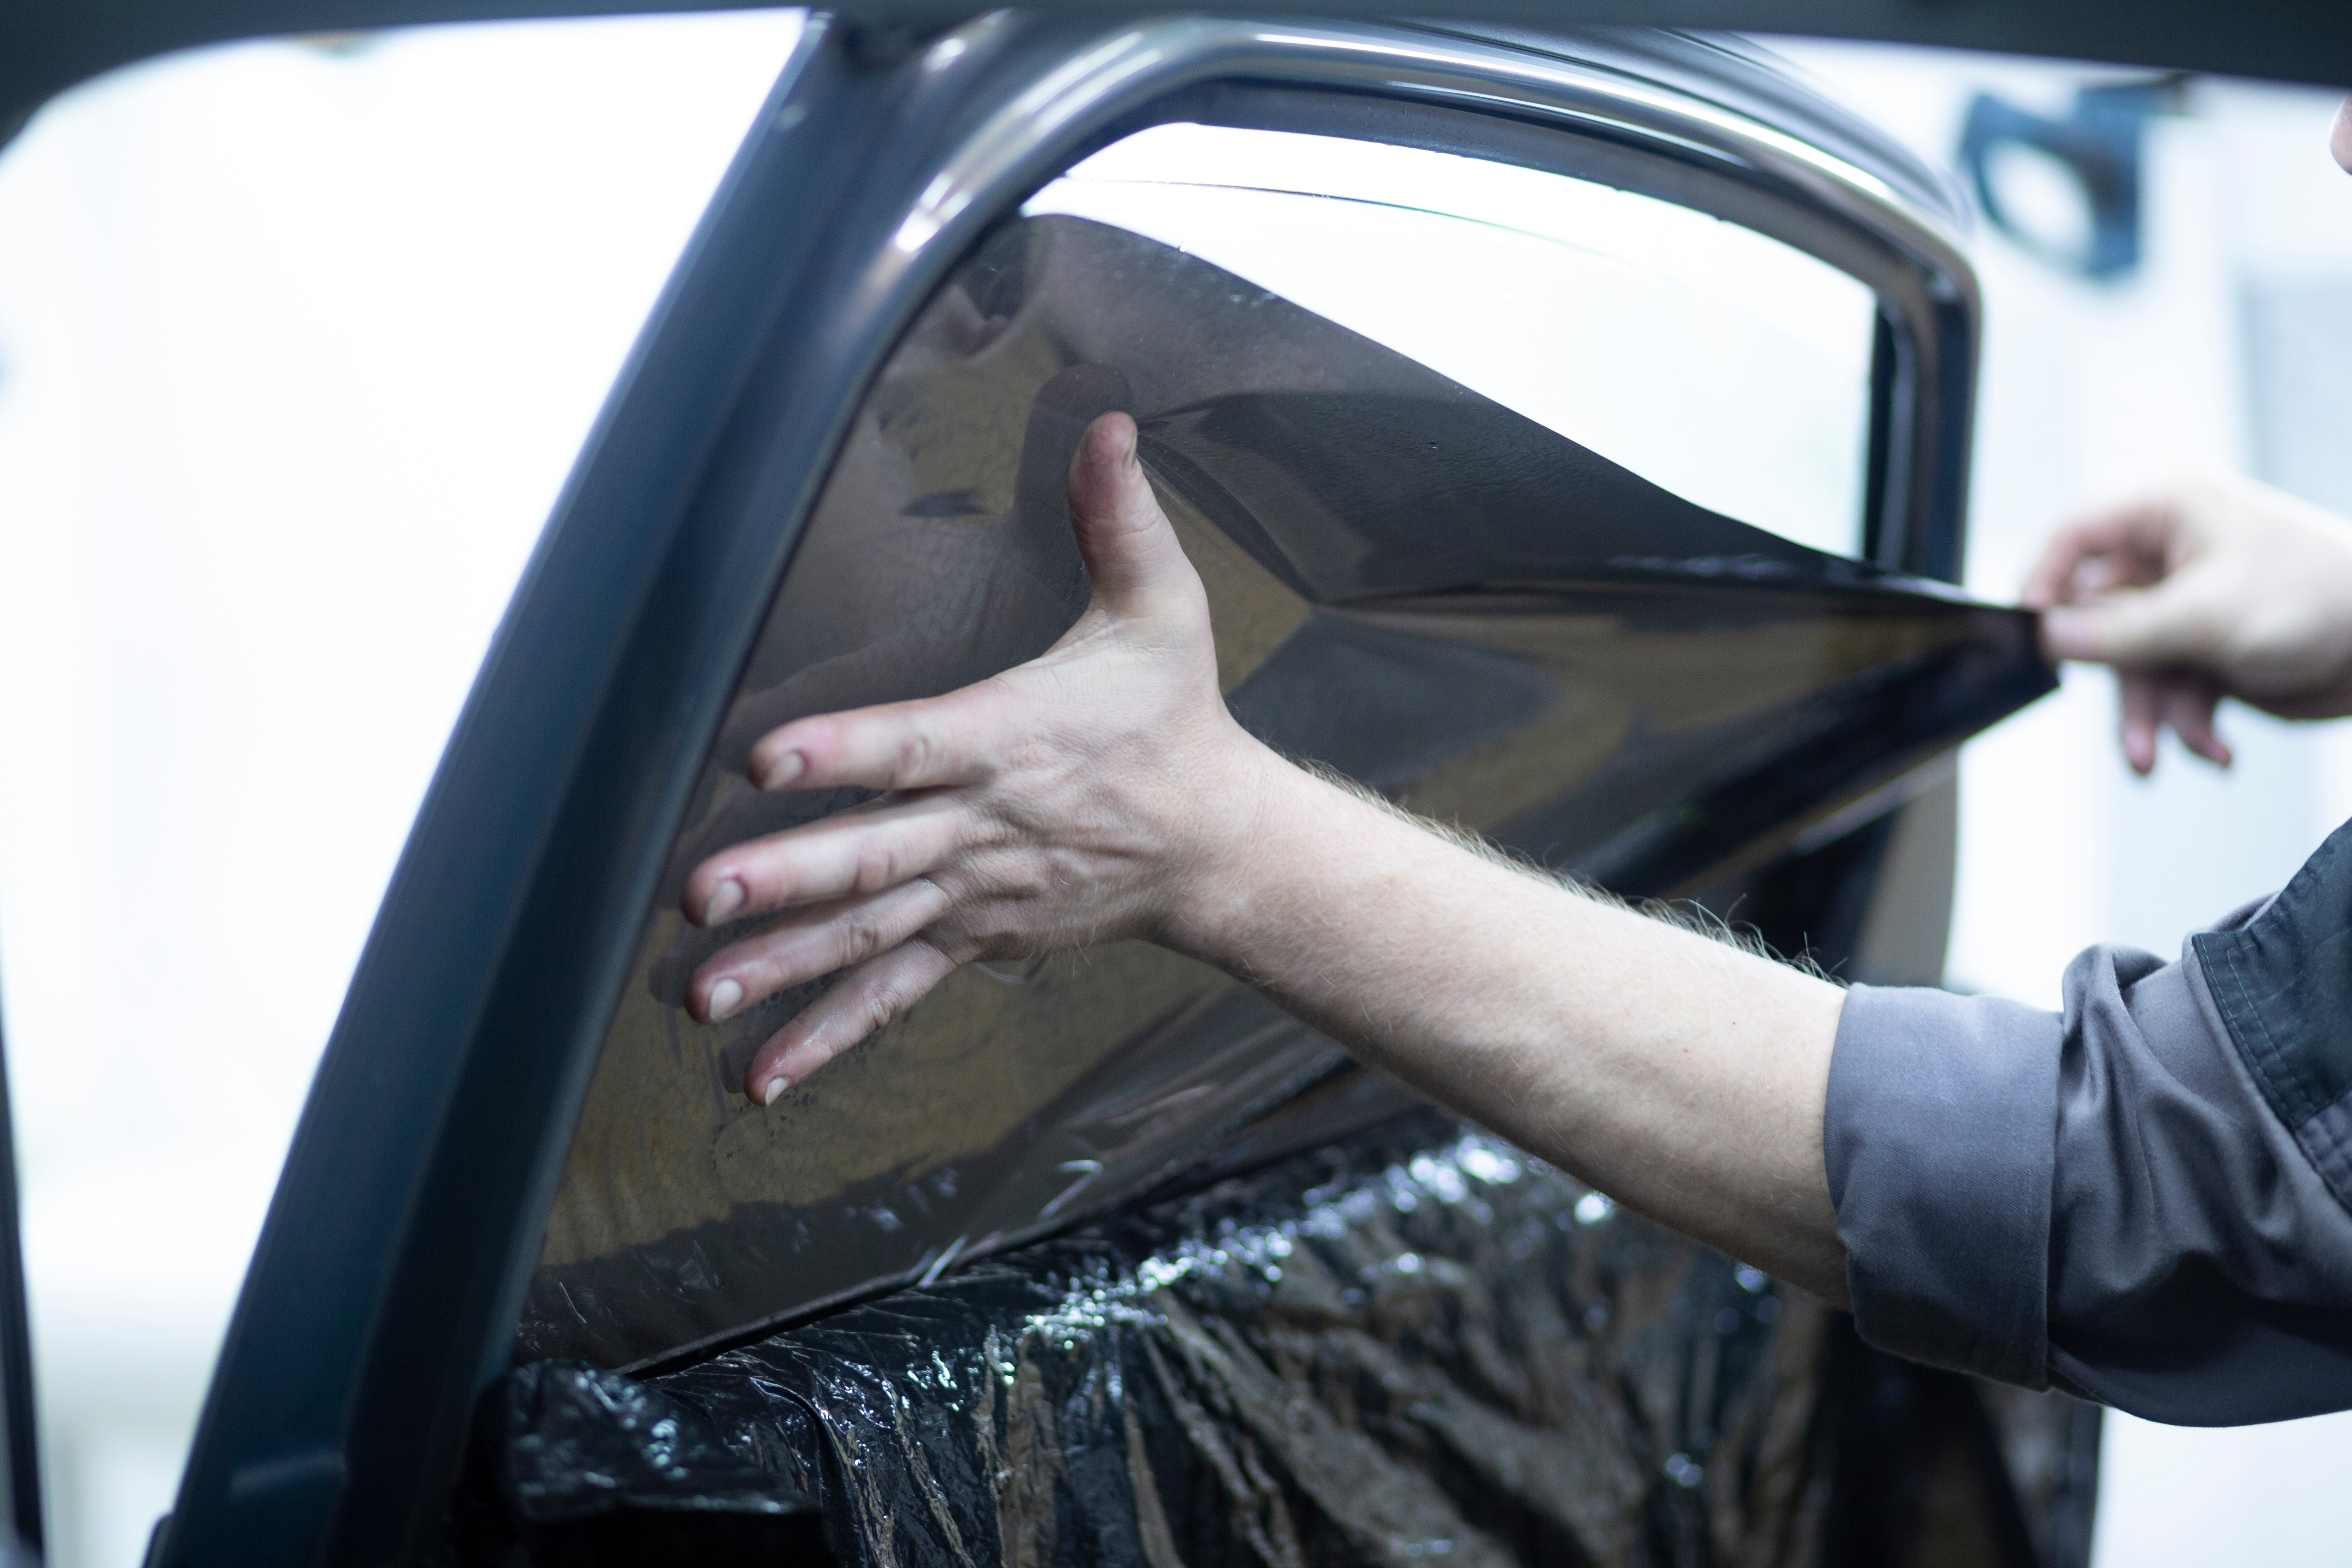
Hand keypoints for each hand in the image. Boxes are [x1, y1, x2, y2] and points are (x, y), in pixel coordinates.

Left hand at [680, 412, 1270, 1105]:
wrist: (1218, 845)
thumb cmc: (1173, 719)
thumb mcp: (1163, 610)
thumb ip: (1119, 517)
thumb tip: (1103, 415)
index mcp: (1010, 742)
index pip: (913, 745)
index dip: (841, 748)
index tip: (765, 756)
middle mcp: (982, 828)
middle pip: (874, 854)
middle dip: (786, 879)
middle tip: (699, 897)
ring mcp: (972, 895)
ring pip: (867, 935)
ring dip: (782, 970)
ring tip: (698, 999)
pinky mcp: (971, 939)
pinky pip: (892, 994)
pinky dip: (827, 1038)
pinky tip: (756, 1074)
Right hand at [2022, 472, 2351, 774]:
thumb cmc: (2322, 598)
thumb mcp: (2207, 615)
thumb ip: (2119, 631)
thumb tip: (2045, 638)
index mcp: (2169, 513)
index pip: (2076, 537)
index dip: (2045, 583)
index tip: (2036, 636)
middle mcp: (2173, 555)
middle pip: (2100, 619)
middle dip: (2119, 683)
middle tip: (2124, 727)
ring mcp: (2190, 607)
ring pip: (2134, 667)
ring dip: (2151, 718)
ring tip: (2163, 756)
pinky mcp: (2209, 651)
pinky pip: (2171, 692)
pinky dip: (2188, 726)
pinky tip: (2216, 748)